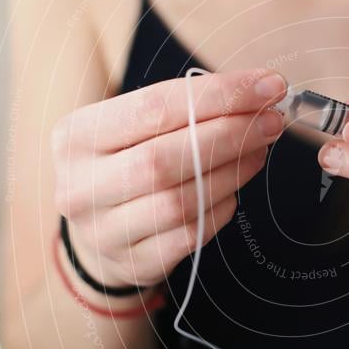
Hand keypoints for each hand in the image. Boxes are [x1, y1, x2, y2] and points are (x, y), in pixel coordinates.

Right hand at [51, 69, 285, 287]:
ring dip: (233, 171)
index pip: (156, 106)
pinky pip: (191, 234)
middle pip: (167, 157)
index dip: (220, 94)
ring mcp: (104, 231)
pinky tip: (235, 190)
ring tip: (260, 151)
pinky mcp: (133, 263)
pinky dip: (221, 208)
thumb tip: (257, 95)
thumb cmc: (126, 164)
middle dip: (231, 134)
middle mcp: (81, 185)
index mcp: (76, 136)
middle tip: (271, 121)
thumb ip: (185, 110)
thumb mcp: (135, 128)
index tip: (267, 85)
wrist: (99, 232)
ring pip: (181, 200)